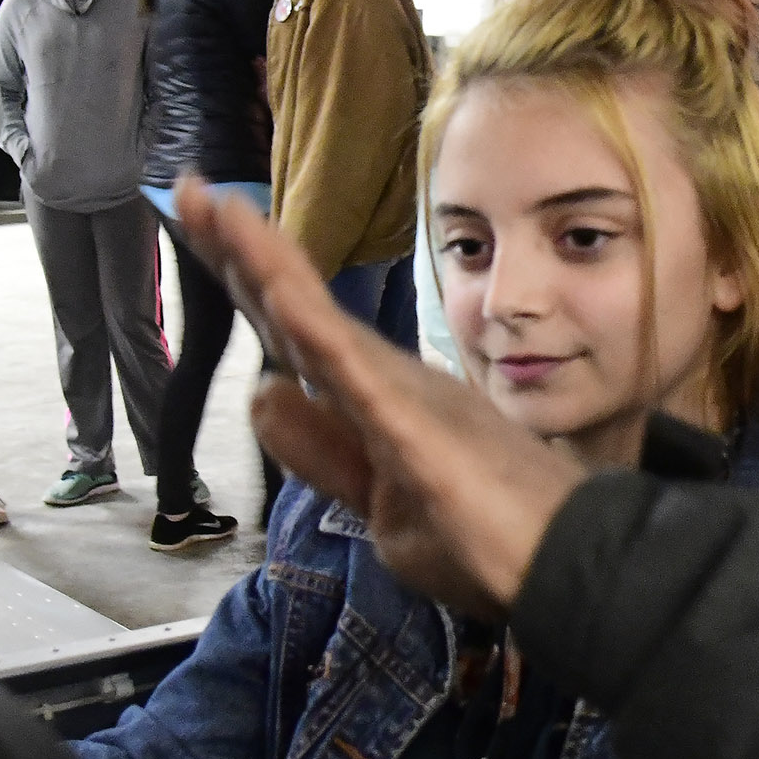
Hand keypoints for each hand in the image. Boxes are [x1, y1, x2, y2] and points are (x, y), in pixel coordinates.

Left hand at [172, 175, 584, 615]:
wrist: (571, 569)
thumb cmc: (491, 537)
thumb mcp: (381, 500)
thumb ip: (322, 449)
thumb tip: (263, 392)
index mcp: (376, 397)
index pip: (295, 332)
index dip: (248, 279)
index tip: (202, 224)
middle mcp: (386, 381)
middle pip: (295, 311)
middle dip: (238, 252)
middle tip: (187, 189)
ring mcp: (402, 398)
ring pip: (317, 325)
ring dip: (265, 267)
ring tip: (216, 210)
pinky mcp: (416, 427)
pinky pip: (354, 373)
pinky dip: (313, 329)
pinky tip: (276, 290)